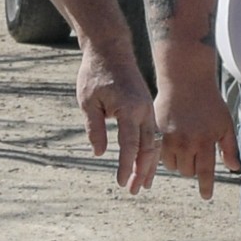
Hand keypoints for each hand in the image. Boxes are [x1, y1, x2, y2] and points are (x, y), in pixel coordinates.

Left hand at [78, 43, 159, 193]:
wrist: (111, 49)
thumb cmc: (96, 74)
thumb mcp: (88, 101)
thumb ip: (95, 128)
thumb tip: (100, 153)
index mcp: (129, 108)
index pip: (129, 144)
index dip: (126, 165)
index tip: (121, 182)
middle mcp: (144, 110)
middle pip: (147, 147)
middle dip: (142, 171)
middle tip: (134, 191)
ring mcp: (148, 108)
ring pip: (153, 142)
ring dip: (148, 165)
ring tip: (143, 185)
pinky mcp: (146, 107)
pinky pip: (152, 134)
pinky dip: (150, 151)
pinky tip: (147, 165)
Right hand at [156, 61, 236, 199]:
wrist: (185, 81)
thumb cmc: (209, 102)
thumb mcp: (225, 124)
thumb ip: (230, 148)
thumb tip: (234, 168)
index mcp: (205, 141)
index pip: (205, 172)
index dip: (205, 186)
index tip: (206, 196)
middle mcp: (187, 142)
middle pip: (188, 171)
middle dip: (194, 169)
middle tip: (198, 157)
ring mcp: (171, 139)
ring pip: (174, 166)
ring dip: (181, 164)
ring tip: (187, 151)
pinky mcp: (159, 133)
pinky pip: (162, 156)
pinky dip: (170, 157)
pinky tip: (176, 148)